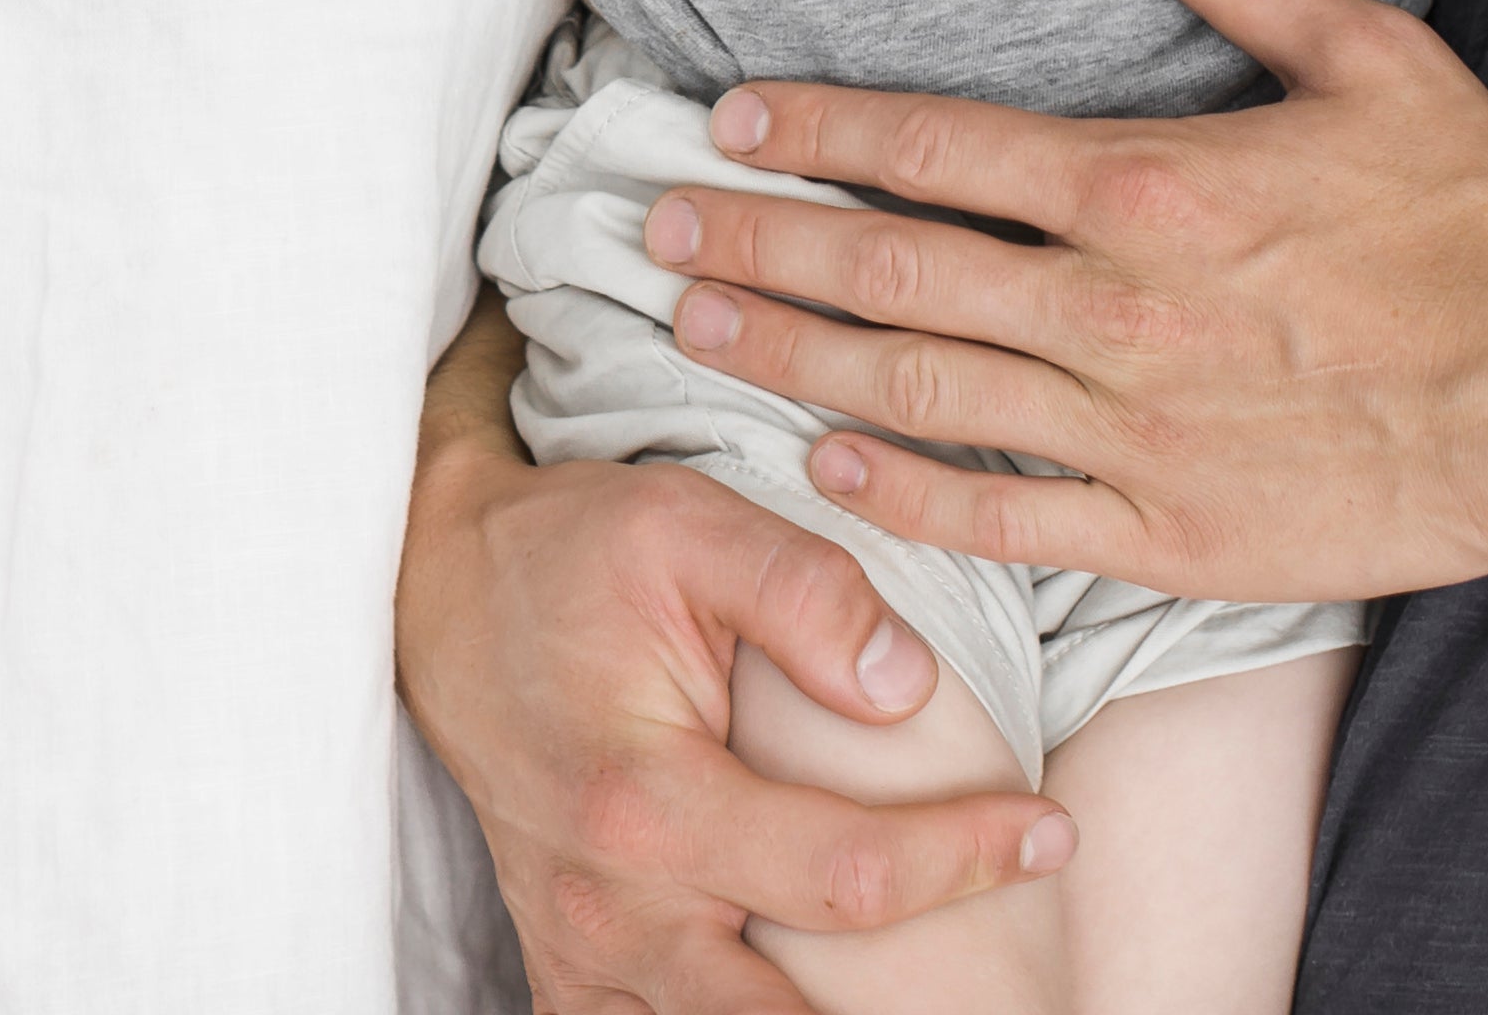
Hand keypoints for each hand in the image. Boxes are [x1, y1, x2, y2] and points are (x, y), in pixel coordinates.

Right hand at [397, 411, 1074, 1011]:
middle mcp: (610, 905)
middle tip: (1010, 959)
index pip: (845, 876)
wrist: (437, 586)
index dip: (966, 861)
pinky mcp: (566, 964)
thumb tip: (908, 689)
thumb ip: (806, 592)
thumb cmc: (572, 547)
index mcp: (648, 800)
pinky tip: (804, 999)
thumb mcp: (691, 522)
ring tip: (922, 995)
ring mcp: (580, 950)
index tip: (1050, 831)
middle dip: (904, 1013)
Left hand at [644, 0, 1487, 603]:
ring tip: (694, 331)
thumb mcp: (1370, 56)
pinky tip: (824, 463)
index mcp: (1147, 186)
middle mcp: (1113, 311)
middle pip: (891, 269)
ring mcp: (1131, 433)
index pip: (936, 147)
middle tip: (650, 234)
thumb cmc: (1476, 216)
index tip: (725, 121)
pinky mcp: (1168, 531)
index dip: (816, 130)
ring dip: (792, 356)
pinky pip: (1000, 518)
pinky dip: (898, 494)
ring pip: (917, 391)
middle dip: (756, 244)